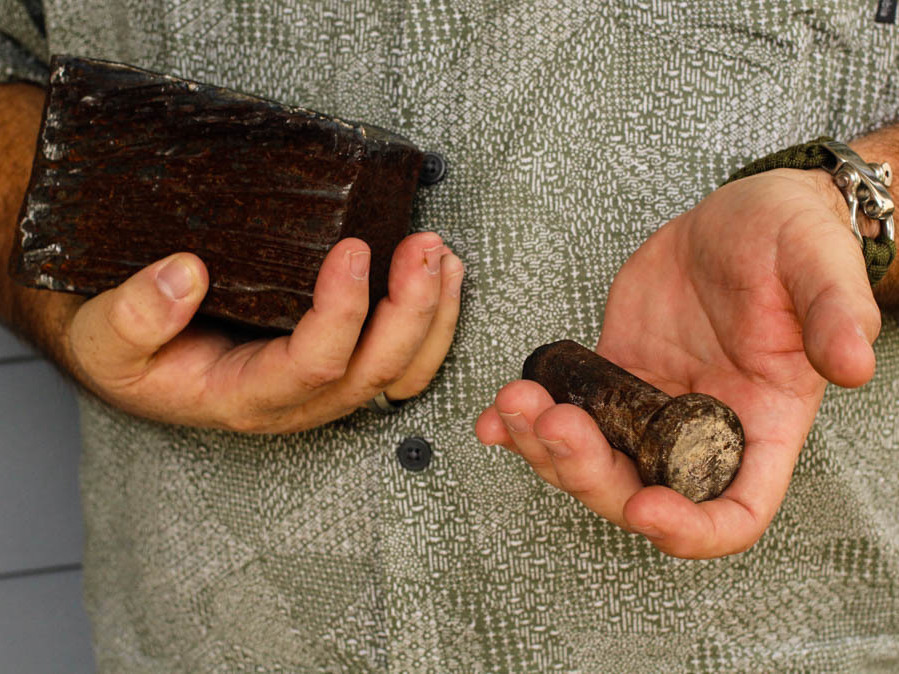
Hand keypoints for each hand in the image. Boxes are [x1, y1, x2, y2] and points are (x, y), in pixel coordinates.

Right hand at [65, 231, 462, 431]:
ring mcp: (324, 386)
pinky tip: (439, 276)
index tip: (351, 249)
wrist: (136, 356)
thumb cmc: (128, 353)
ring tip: (444, 257)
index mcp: (245, 397)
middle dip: (412, 309)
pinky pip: (400, 359)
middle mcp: (297, 399)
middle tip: (423, 248)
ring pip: (402, 371)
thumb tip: (185, 274)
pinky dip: (430, 321)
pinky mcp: (338, 365)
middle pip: (377, 371)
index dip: (342, 311)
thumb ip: (133, 317)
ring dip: (434, 316)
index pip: (313, 364)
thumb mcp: (103, 339)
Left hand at [476, 168, 880, 558]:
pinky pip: (566, 414)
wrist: (740, 218)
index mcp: (761, 423)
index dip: (691, 529)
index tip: (644, 507)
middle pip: (639, 492)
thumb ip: (836, 313)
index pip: (735, 510)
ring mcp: (651, 406)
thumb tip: (853, 362)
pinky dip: (524, 425)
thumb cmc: (791, 242)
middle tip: (553, 425)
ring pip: (591, 461)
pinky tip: (494, 415)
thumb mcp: (819, 264)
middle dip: (588, 474)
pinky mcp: (613, 375)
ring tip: (512, 404)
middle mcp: (701, 428)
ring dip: (543, 449)